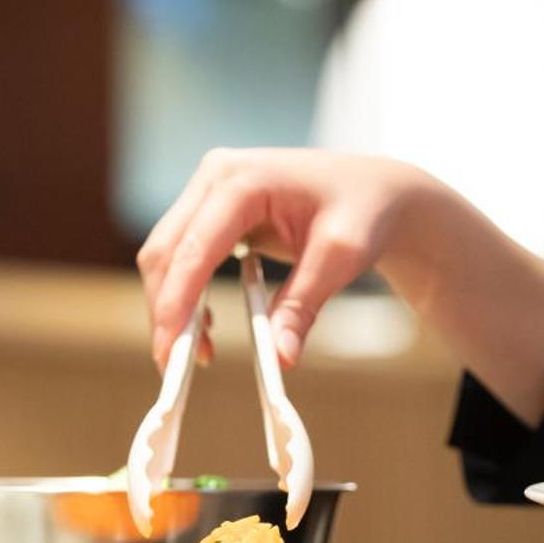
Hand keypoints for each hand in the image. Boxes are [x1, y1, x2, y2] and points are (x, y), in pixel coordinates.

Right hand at [135, 149, 479, 370]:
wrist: (378, 191)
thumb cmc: (365, 212)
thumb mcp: (341, 258)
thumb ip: (303, 305)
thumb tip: (280, 359)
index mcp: (243, 178)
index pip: (193, 246)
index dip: (176, 301)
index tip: (170, 350)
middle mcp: (216, 176)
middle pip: (165, 250)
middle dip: (165, 310)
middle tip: (174, 367)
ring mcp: (210, 189)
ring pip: (167, 254)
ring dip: (172, 305)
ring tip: (198, 354)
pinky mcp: (213, 209)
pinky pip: (183, 254)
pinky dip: (185, 293)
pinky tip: (207, 327)